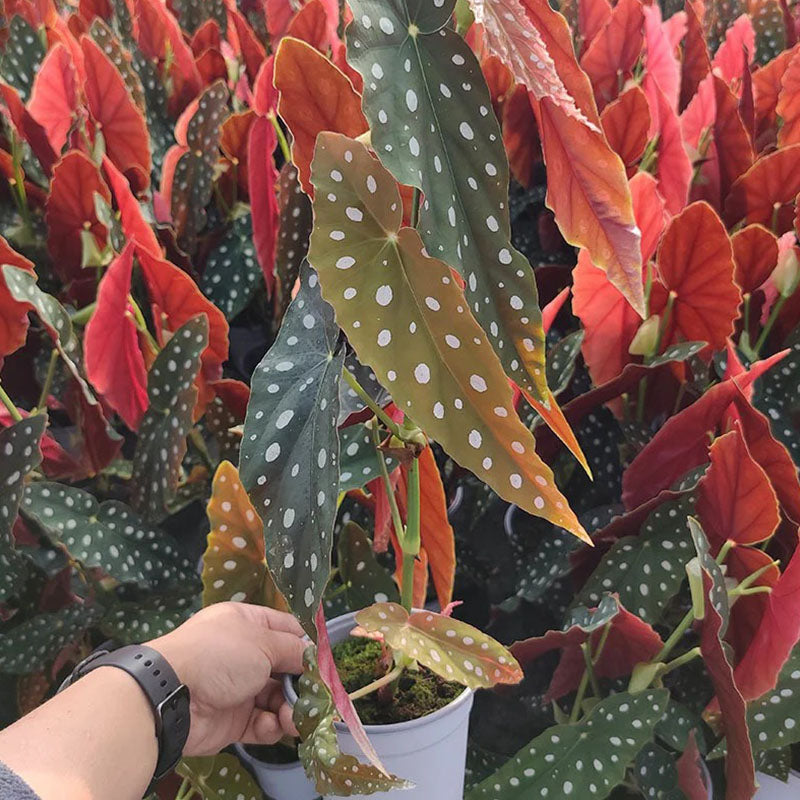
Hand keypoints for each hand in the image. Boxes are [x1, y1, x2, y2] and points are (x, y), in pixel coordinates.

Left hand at [149, 602, 305, 755]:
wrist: (174, 695)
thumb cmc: (219, 654)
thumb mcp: (263, 642)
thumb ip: (294, 650)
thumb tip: (313, 656)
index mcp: (246, 624)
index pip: (286, 629)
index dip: (306, 643)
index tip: (325, 660)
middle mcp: (243, 654)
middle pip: (285, 667)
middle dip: (302, 682)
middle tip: (316, 695)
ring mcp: (238, 688)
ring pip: (276, 698)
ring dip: (290, 707)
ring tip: (294, 716)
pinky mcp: (233, 720)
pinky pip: (262, 722)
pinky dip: (271, 725)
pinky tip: (274, 724)